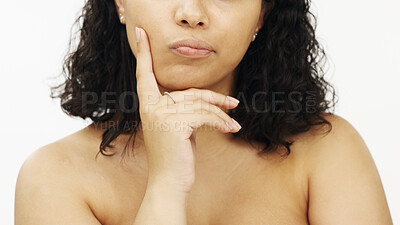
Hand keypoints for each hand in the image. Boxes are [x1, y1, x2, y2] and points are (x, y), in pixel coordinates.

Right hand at [134, 27, 240, 193]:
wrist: (169, 182)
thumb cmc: (175, 156)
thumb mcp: (177, 128)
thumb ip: (183, 110)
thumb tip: (207, 101)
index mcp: (148, 106)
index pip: (144, 75)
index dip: (143, 53)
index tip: (140, 33)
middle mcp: (151, 108)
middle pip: (189, 92)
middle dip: (214, 99)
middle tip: (233, 103)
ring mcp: (161, 115)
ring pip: (200, 104)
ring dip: (221, 114)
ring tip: (233, 121)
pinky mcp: (175, 124)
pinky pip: (205, 115)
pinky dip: (221, 121)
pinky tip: (231, 127)